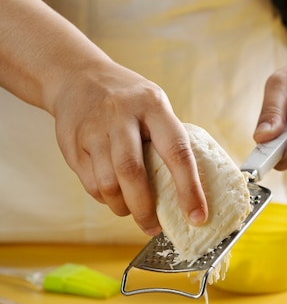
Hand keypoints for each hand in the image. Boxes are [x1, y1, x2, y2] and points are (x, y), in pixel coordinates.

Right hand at [52, 60, 207, 235]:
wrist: (76, 76)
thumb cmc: (127, 101)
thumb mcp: (154, 106)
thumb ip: (168, 141)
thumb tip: (188, 193)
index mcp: (153, 106)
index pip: (176, 152)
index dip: (189, 189)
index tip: (197, 217)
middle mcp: (121, 114)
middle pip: (132, 172)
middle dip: (145, 209)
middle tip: (153, 227)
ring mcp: (93, 129)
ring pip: (108, 184)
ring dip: (123, 207)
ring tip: (131, 211)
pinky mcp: (73, 144)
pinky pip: (91, 185)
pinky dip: (105, 199)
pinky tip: (113, 196)